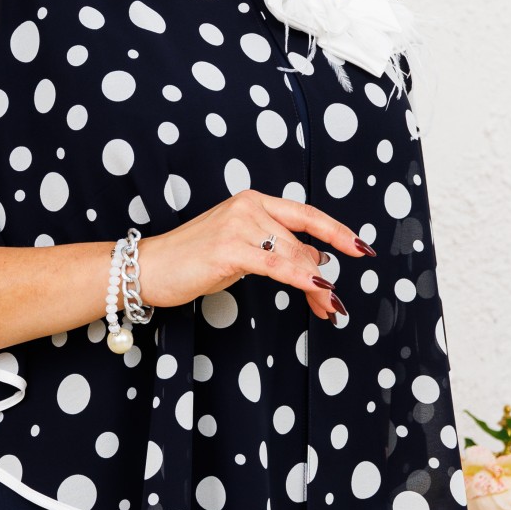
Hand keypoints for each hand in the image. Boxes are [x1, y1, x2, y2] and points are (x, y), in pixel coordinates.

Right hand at [137, 188, 373, 323]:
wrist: (150, 267)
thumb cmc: (191, 260)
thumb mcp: (240, 249)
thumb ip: (275, 248)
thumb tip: (313, 258)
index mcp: (252, 201)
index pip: (305, 214)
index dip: (336, 230)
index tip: (361, 248)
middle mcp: (248, 206)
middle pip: (302, 243)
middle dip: (323, 277)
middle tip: (334, 304)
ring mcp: (239, 225)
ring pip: (294, 257)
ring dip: (315, 287)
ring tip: (327, 308)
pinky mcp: (230, 250)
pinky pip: (278, 266)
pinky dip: (302, 279)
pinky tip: (319, 290)